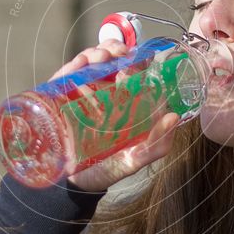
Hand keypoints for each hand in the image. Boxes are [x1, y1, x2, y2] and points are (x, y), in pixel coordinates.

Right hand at [48, 39, 180, 192]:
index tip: (142, 59)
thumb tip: (174, 116)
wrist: (71, 184)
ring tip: (103, 57)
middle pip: (111, 60)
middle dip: (117, 49)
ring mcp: (80, 93)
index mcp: (123, 102)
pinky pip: (66, 74)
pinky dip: (74, 65)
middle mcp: (103, 93)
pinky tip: (81, 65)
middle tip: (121, 53)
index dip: (138, 61)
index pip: (133, 72)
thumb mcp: (134, 159)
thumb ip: (157, 144)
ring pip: (89, 62)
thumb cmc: (106, 169)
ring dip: (97, 53)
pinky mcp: (59, 97)